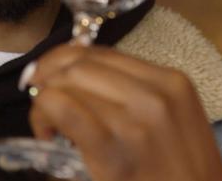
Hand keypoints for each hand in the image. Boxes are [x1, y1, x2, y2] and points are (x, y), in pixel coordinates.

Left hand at [27, 45, 221, 180]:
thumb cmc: (180, 178)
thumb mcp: (174, 125)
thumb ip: (137, 97)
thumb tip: (81, 80)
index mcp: (171, 83)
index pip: (103, 53)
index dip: (64, 59)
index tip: (47, 76)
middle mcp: (156, 94)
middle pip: (82, 64)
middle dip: (49, 77)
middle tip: (41, 100)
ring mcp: (136, 121)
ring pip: (68, 82)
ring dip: (45, 100)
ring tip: (49, 125)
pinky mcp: (114, 151)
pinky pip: (64, 110)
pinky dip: (43, 114)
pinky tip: (47, 134)